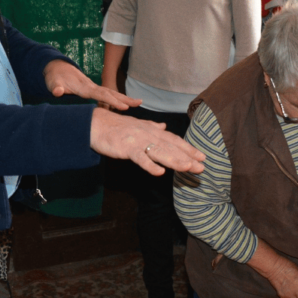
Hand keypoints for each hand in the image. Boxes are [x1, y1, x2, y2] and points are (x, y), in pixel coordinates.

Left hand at [44, 59, 140, 111]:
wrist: (57, 68)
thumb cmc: (55, 77)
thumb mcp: (53, 82)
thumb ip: (56, 87)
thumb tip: (58, 92)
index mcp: (84, 87)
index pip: (100, 94)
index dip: (112, 101)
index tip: (123, 107)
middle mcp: (91, 87)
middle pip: (111, 92)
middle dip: (125, 98)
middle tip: (139, 103)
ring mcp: (93, 88)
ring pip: (111, 93)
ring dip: (124, 98)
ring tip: (138, 102)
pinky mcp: (92, 90)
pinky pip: (107, 95)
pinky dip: (117, 99)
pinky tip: (124, 105)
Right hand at [89, 108, 204, 175]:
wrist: (96, 124)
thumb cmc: (116, 126)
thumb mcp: (137, 125)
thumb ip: (152, 127)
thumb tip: (164, 127)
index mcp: (152, 130)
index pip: (174, 140)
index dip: (188, 148)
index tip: (202, 157)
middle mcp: (148, 134)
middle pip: (171, 147)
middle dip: (187, 157)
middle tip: (201, 167)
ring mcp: (138, 141)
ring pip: (159, 152)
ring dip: (174, 160)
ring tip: (187, 168)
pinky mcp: (126, 148)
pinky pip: (140, 158)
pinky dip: (149, 165)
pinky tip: (159, 172)